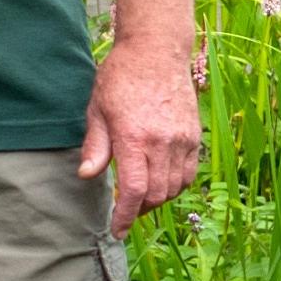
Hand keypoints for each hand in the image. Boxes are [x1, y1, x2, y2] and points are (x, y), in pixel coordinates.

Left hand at [77, 35, 199, 231]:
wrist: (156, 50)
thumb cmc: (121, 77)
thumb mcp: (98, 109)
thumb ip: (95, 146)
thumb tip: (86, 175)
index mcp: (134, 137)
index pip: (134, 190)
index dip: (126, 216)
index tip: (118, 230)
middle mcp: (162, 142)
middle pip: (156, 195)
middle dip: (139, 210)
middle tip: (125, 211)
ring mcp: (182, 139)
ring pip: (174, 188)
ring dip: (157, 199)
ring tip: (142, 195)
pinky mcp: (194, 135)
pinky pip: (189, 174)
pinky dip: (175, 185)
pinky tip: (161, 181)